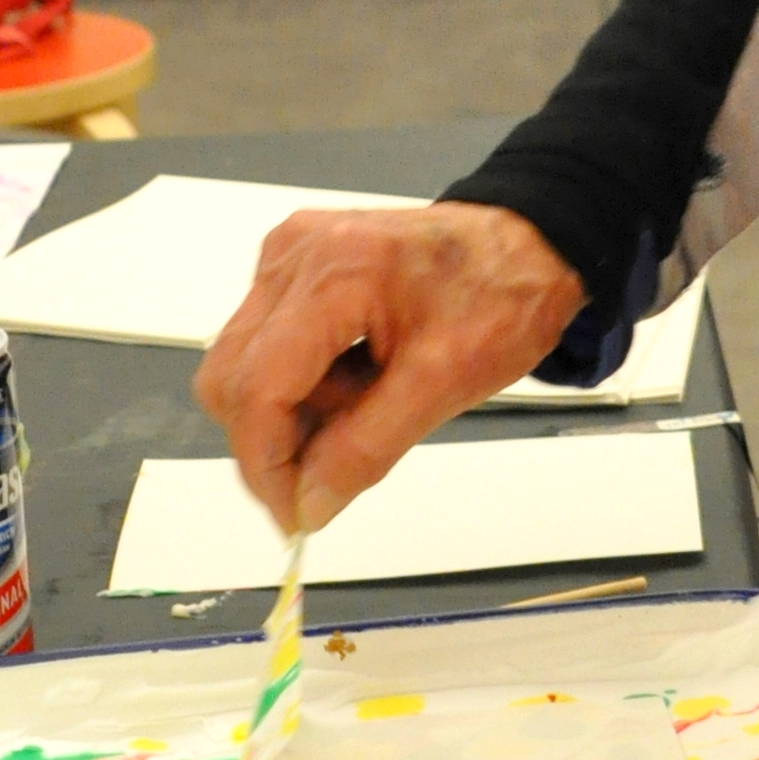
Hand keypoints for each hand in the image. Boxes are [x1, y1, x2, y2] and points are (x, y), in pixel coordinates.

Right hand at [194, 202, 582, 533]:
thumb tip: (306, 507)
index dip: (265, 464)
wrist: (526, 242)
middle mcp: (294, 253)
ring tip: (365, 407)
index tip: (295, 517)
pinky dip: (298, 382)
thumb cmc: (500, 300)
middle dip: (272, 441)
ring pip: (242, 364)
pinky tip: (356, 380)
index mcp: (335, 273)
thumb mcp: (443, 384)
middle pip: (231, 376)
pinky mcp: (293, 262)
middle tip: (331, 473)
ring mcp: (288, 253)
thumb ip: (366, 449)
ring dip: (290, 411)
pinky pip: (265, 342)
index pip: (257, 386)